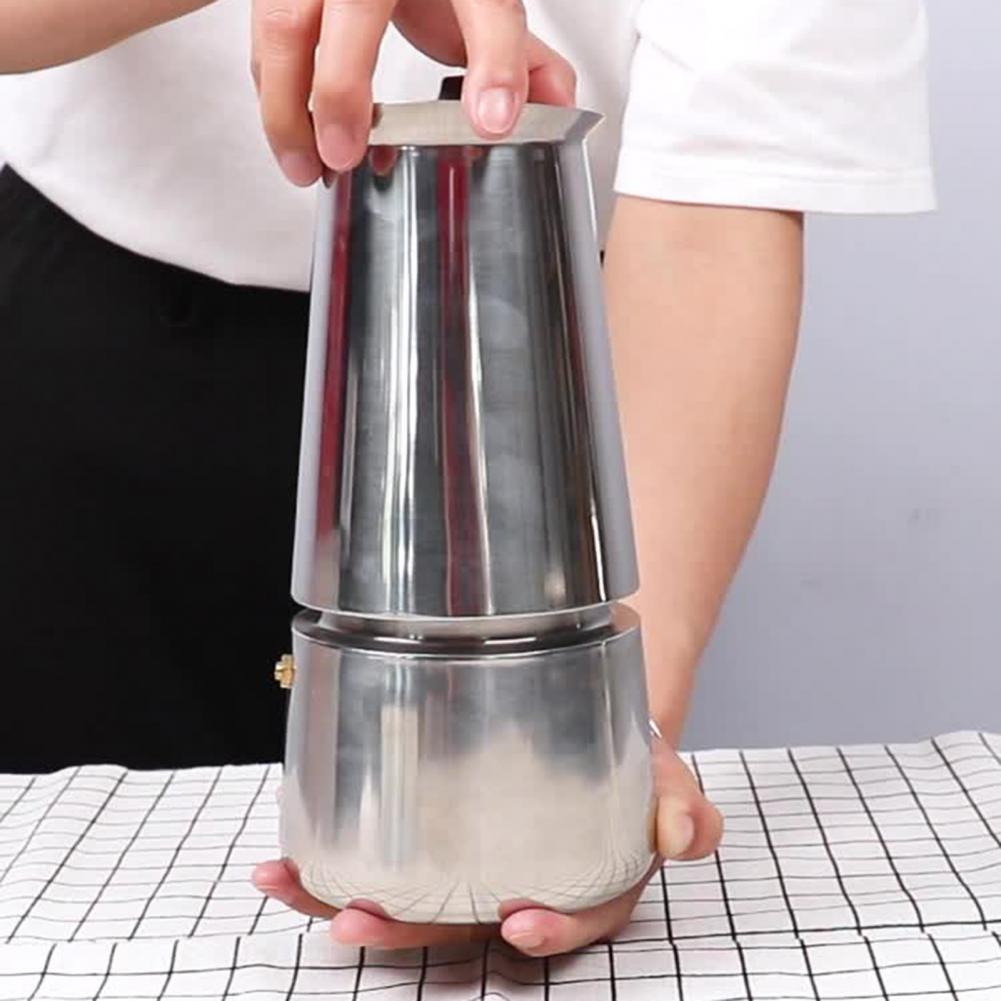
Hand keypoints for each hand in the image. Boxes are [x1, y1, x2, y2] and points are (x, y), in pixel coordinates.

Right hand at [250, 0, 575, 186]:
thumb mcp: (480, 7)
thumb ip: (521, 59)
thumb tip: (559, 109)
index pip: (484, 6)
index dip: (494, 63)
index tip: (494, 120)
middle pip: (355, 6)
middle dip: (342, 87)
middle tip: (345, 154)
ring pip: (285, 23)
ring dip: (286, 104)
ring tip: (306, 168)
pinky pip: (264, 36)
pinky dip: (271, 92)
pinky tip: (293, 139)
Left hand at [253, 740, 721, 956]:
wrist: (591, 727)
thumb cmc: (630, 765)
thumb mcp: (666, 781)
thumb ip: (681, 808)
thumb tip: (685, 836)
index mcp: (580, 887)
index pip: (567, 920)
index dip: (547, 931)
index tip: (518, 924)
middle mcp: (514, 889)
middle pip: (460, 925)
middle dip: (404, 929)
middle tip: (356, 918)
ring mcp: (467, 872)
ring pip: (405, 903)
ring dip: (341, 901)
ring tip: (287, 884)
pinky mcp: (432, 846)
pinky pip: (380, 863)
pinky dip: (327, 864)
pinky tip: (282, 856)